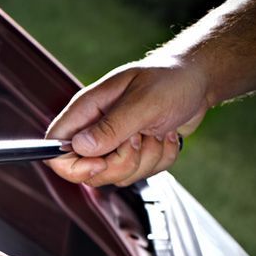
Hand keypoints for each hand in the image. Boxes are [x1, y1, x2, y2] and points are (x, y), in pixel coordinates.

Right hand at [45, 58, 208, 186]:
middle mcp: (95, 130)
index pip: (55, 148)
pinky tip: (165, 134)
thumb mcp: (143, 101)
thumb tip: (80, 146)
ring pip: (117, 176)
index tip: (100, 163)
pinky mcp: (133, 154)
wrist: (199, 81)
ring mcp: (114, 145)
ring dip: (146, 158)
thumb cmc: (171, 79)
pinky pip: (141, 175)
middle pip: (88, 172)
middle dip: (122, 163)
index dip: (71, 166)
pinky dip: (161, 158)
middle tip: (139, 136)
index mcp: (86, 111)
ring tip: (156, 130)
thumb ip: (111, 127)